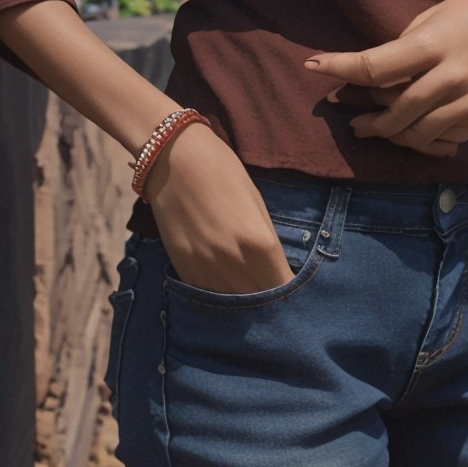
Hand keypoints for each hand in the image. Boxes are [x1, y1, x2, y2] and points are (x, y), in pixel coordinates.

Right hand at [140, 123, 294, 291]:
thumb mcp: (257, 205)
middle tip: (275, 295)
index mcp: (258, 244)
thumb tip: (277, 271)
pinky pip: (209, 296)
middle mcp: (232, 264)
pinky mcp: (183, 270)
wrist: (173, 159)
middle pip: (260, 303)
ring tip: (251, 293)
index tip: (294, 290)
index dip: (292, 293)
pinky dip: (221, 295)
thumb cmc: (223, 172)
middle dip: (271, 303)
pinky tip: (226, 284)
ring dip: (245, 303)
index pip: (284, 288)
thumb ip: (267, 242)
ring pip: (233, 307)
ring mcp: (204, 271)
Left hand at [303, 0, 467, 157]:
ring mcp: (467, 99)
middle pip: (395, 112)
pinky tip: (412, 132)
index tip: (312, 66)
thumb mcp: (424, 23)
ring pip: (417, 134)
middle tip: (352, 120)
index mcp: (431, 45)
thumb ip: (398, 54)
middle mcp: (450, 75)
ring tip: (378, 127)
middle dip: (367, 120)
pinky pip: (442, 140)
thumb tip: (366, 82)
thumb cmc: (459, 12)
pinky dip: (423, 140)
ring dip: (392, 134)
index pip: (374, 67)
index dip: (338, 68)